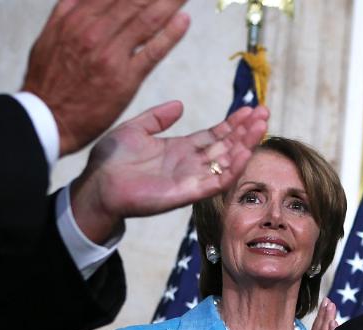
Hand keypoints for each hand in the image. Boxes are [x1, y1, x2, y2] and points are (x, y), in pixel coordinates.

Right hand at [22, 0, 190, 155]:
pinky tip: (184, 20)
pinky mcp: (124, 78)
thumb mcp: (51, 35)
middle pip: (133, 1)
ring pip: (145, 20)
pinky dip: (170, 34)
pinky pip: (152, 51)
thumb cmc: (49, 79)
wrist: (46, 118)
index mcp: (75, 19)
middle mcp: (94, 32)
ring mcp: (110, 55)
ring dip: (169, 3)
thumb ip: (70, 9)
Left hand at [70, 101, 269, 243]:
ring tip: (261, 127)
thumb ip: (157, 117)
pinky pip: (216, 182)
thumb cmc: (111, 161)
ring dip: (246, 146)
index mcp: (181, 149)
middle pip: (227, 146)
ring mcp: (192, 179)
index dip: (234, 123)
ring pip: (227, 162)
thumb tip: (180, 104)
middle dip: (247, 130)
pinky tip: (245, 153)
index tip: (250, 110)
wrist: (97, 185)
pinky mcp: (188, 193)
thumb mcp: (135, 129)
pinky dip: (233, 169)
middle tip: (264, 114)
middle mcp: (192, 164)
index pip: (216, 135)